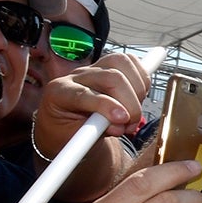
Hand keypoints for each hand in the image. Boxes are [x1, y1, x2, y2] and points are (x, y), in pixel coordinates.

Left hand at [32, 51, 150, 158]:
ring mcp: (94, 69)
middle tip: (130, 124)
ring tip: (133, 112)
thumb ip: (95, 132)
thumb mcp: (75, 140)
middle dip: (129, 102)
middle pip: (110, 76)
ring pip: (122, 62)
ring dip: (137, 89)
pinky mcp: (109, 66)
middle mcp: (76, 76)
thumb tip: (119, 124)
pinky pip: (131, 62)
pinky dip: (142, 79)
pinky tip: (137, 98)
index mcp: (60, 93)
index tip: (122, 120)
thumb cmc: (69, 133)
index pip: (83, 93)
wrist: (68, 126)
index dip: (106, 105)